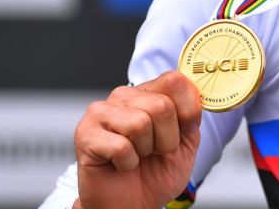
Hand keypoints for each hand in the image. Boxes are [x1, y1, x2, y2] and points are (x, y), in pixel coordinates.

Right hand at [73, 71, 201, 208]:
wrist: (131, 205)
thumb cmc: (155, 174)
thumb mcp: (187, 143)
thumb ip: (191, 114)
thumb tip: (193, 89)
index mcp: (148, 92)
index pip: (175, 81)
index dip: (187, 111)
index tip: (181, 132)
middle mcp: (123, 96)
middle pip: (161, 105)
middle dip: (166, 139)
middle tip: (154, 152)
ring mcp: (101, 112)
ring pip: (140, 123)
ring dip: (145, 151)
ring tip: (137, 156)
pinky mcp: (85, 133)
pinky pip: (121, 146)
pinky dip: (127, 163)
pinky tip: (120, 165)